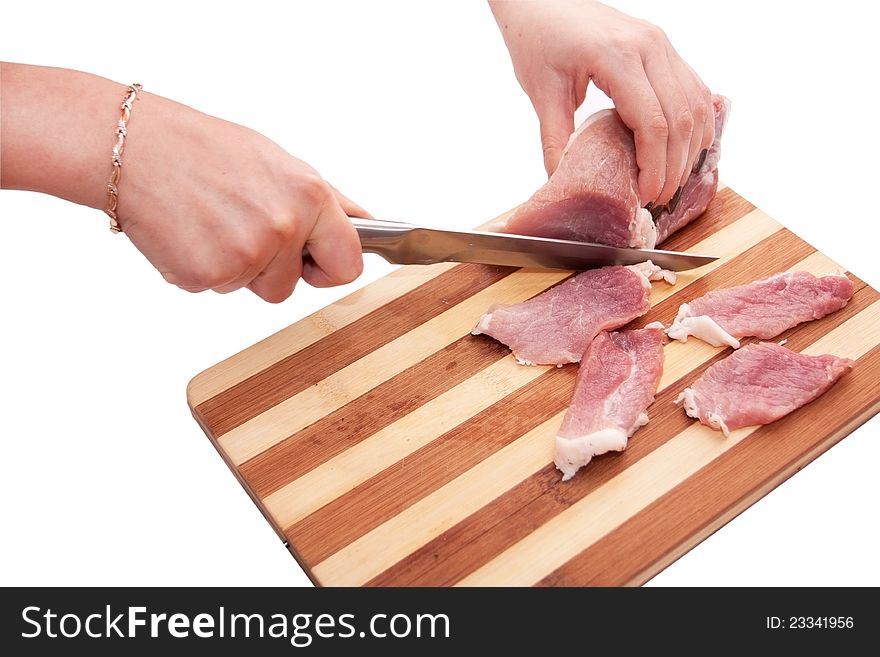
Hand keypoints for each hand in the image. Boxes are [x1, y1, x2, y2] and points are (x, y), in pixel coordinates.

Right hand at [119, 93, 363, 301]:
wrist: (136, 147)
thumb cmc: (205, 149)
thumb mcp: (279, 162)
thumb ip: (325, 202)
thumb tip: (367, 226)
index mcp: (309, 198)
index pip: (348, 264)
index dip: (330, 267)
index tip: (314, 261)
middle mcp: (283, 228)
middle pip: (291, 286)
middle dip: (273, 269)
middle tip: (241, 226)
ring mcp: (245, 255)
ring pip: (252, 287)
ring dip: (236, 267)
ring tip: (212, 221)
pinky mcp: (207, 275)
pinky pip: (216, 288)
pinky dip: (203, 267)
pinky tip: (190, 232)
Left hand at [490, 0, 714, 204]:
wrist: (543, 1)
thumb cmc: (539, 39)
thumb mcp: (541, 93)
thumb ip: (555, 139)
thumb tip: (561, 181)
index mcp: (618, 57)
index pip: (653, 122)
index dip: (654, 165)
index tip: (645, 193)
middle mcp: (650, 46)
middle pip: (681, 117)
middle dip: (674, 165)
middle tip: (659, 197)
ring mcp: (661, 44)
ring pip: (696, 103)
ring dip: (690, 146)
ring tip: (673, 179)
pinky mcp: (663, 47)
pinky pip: (693, 88)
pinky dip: (695, 122)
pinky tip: (685, 148)